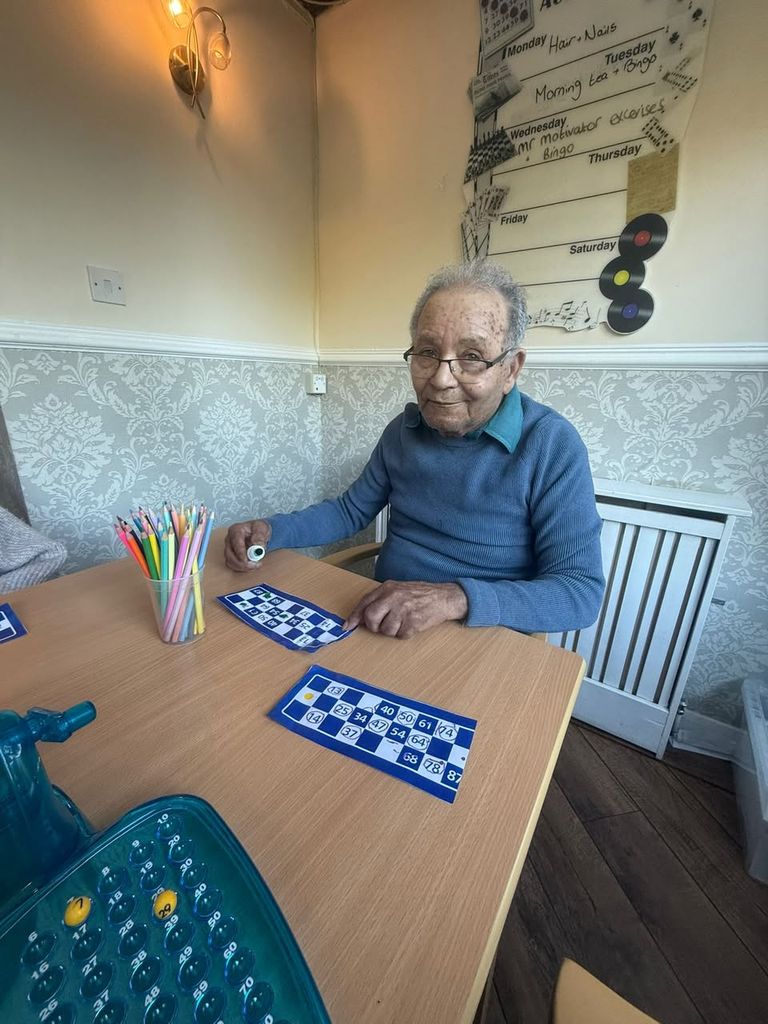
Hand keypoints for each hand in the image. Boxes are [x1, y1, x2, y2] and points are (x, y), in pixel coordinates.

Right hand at [224, 519, 271, 571]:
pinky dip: (241, 568)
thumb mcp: (262, 528)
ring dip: (241, 567)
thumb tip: (257, 545)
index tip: (247, 561)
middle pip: (229, 554)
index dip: (240, 553)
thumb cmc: (259, 529)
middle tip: (254, 565)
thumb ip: (260, 536)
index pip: (235, 543)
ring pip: (230, 561)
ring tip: (255, 565)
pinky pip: (232, 565)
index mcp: (235, 530)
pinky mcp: (230, 555)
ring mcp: (229, 548)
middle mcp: (229, 539)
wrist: (258, 532)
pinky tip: (250, 566)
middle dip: (241, 563)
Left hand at [343, 581, 467, 638]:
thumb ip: (380, 600)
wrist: (443, 597)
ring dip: (393, 630)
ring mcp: (404, 609)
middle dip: (374, 626)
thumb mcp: (397, 590)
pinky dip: (405, 633)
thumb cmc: (419, 595)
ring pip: (386, 630)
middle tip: (383, 626)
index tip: (348, 626)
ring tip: (403, 621)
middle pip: (371, 618)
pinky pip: (400, 635)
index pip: (364, 603)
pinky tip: (412, 624)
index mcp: (388, 588)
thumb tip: (361, 619)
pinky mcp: (414, 621)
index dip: (354, 617)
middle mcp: (394, 597)